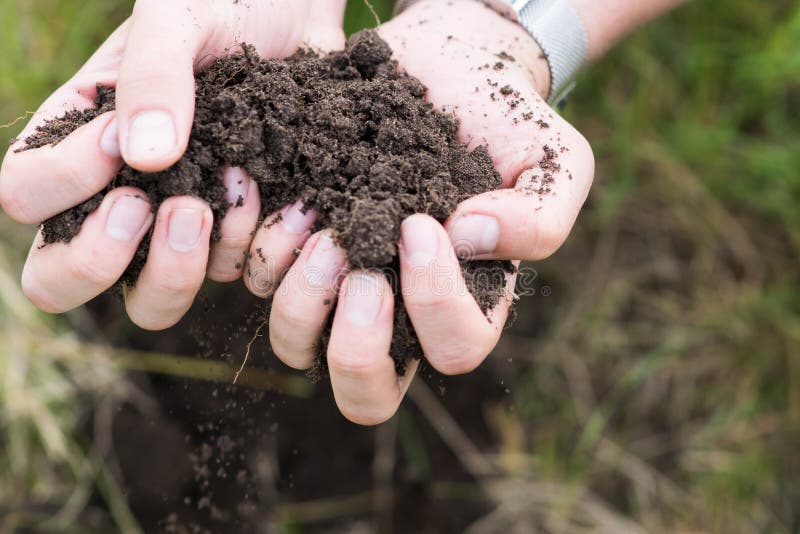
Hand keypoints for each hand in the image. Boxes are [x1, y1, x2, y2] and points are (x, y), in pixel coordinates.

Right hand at [0, 0, 345, 328]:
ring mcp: (181, 221)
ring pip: (149, 300)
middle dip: (98, 263)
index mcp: (82, 136)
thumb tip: (143, 160)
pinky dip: (254, 247)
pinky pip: (231, 275)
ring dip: (186, 263)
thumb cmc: (227, 2)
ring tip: (227, 194)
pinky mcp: (239, 231)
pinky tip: (281, 197)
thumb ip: (152, 77)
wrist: (303, 13)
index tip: (117, 142)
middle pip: (60, 279)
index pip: (26, 194)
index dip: (63, 184)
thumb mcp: (178, 16)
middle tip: (150, 208)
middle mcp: (122, 192)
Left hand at [263, 0, 594, 423]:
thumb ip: (540, 219)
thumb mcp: (555, 163)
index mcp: (466, 306)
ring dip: (302, 295)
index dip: (433, 302)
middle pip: (366, 393)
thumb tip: (469, 241)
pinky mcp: (299, 245)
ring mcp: (342, 283)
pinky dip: (264, 244)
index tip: (420, 224)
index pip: (453, 351)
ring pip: (300, 347)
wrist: (449, 65)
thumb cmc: (507, 122)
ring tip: (319, 223)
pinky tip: (288, 194)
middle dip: (355, 342)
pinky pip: (261, 280)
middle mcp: (400, 312)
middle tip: (358, 263)